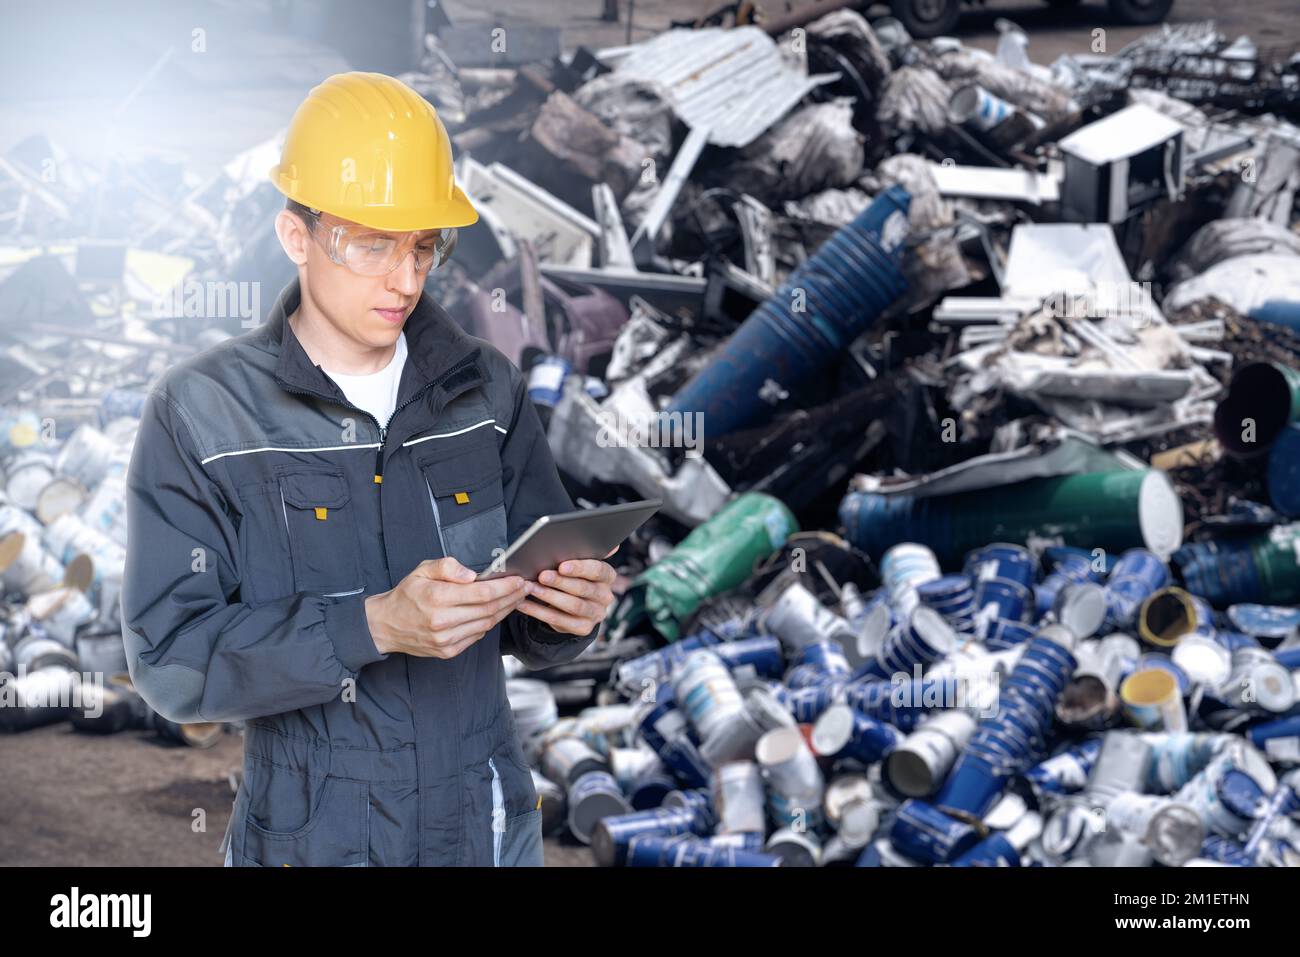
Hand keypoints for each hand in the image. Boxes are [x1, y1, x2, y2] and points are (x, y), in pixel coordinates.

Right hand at [365, 557, 526, 658]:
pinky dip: (490, 624)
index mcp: (437, 597)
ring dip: (505, 611)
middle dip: (511, 598)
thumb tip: (472, 574)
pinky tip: (497, 612)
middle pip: (489, 609)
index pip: (482, 593)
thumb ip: (447, 566)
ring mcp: (446, 639)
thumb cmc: (406, 595)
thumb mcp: (421, 570)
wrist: (385, 625)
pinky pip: (477, 636)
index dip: (505, 587)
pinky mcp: (448, 651)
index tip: (518, 580)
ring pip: (486, 624)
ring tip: (515, 598)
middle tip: (525, 587)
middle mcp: (442, 621)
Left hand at [515, 551, 616, 636]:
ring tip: (530, 588)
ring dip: (548, 596)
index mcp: (608, 576)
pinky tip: (523, 603)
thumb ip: (581, 552)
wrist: (570, 604)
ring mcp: (596, 614)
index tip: (561, 566)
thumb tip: (590, 541)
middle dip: (560, 582)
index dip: (580, 568)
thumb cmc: (571, 576)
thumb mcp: (577, 564)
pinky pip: (558, 621)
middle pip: (583, 588)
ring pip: (572, 605)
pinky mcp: (583, 628)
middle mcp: (606, 596)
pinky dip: (538, 612)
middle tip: (541, 576)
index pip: (598, 570)